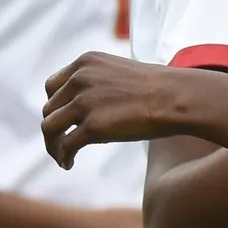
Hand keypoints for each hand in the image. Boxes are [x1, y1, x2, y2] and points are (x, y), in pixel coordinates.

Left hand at [43, 52, 187, 168]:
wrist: (177, 97)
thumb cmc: (159, 89)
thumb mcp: (120, 72)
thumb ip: (97, 82)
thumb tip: (86, 106)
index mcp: (85, 63)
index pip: (52, 87)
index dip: (54, 107)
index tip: (63, 121)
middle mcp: (79, 79)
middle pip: (49, 109)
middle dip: (53, 129)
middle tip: (62, 144)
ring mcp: (84, 102)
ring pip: (49, 128)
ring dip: (52, 145)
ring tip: (62, 157)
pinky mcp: (93, 126)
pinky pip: (65, 145)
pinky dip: (62, 157)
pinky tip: (69, 164)